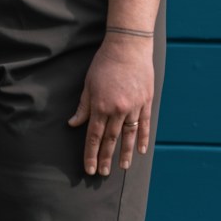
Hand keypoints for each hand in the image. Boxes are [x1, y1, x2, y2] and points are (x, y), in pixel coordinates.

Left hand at [67, 34, 153, 176]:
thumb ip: (83, 106)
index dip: (90, 153)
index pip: (93, 135)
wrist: (128, 47)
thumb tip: (74, 124)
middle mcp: (117, 109)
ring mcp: (134, 107)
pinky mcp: (146, 102)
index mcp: (100, 105)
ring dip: (125, 153)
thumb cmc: (104, 62)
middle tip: (102, 174)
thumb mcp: (88, 83)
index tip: (89, 168)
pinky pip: (145, 125)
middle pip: (110, 139)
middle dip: (105, 158)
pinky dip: (143, 139)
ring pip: (129, 136)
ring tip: (122, 167)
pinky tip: (140, 151)